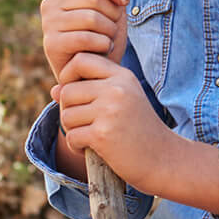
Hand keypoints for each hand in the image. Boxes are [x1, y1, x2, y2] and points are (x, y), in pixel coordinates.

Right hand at [42, 0, 126, 82]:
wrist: (95, 73)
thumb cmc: (103, 37)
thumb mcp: (113, 7)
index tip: (125, 0)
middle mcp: (50, 2)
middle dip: (113, 14)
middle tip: (114, 29)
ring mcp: (48, 23)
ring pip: (91, 18)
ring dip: (109, 32)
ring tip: (108, 40)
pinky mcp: (51, 44)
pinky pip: (86, 38)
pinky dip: (103, 45)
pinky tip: (103, 51)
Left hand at [54, 50, 176, 189]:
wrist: (164, 159)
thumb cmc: (140, 130)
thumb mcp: (120, 102)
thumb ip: (89, 91)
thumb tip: (54, 90)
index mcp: (122, 76)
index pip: (81, 59)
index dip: (69, 74)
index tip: (76, 94)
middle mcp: (117, 89)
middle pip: (67, 91)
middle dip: (69, 110)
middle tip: (86, 124)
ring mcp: (110, 111)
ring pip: (66, 115)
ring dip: (73, 130)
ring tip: (92, 137)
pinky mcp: (103, 134)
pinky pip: (71, 136)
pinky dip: (77, 147)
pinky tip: (93, 149)